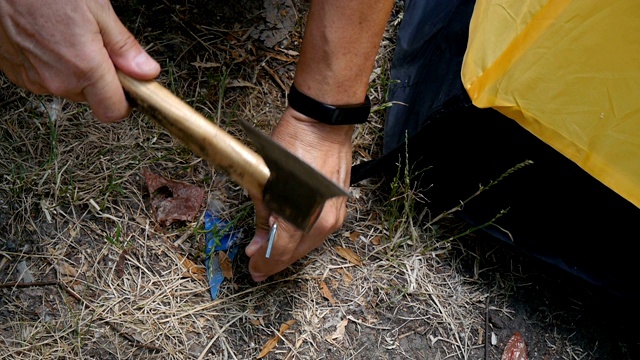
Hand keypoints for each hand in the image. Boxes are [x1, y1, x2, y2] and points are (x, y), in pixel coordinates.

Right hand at [0, 0, 159, 121]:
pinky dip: (52, 64)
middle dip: (101, 79)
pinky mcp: (15, 71)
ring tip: (70, 35)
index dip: (126, 101)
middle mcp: (56, 79)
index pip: (114, 111)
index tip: (130, 87)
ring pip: (68, 87)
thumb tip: (146, 71)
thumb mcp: (98, 9)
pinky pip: (44, 77)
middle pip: (92, 98)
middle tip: (98, 46)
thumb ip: (124, 47)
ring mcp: (32, 77)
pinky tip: (50, 38)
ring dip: (75, 70)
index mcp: (83, 67)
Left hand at [245, 107, 352, 280]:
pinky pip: (318, 233)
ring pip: (308, 245)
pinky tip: (289, 236)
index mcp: (302, 214)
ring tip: (270, 252)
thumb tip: (258, 244)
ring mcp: (335, 215)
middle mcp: (322, 221)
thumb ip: (262, 215)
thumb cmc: (292, 145)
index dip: (264, 264)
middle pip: (295, 253)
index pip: (279, 251)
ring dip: (289, 250)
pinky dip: (302, 238)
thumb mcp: (266, 180)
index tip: (253, 270)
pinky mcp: (340, 208)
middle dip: (275, 261)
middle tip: (257, 266)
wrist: (323, 124)